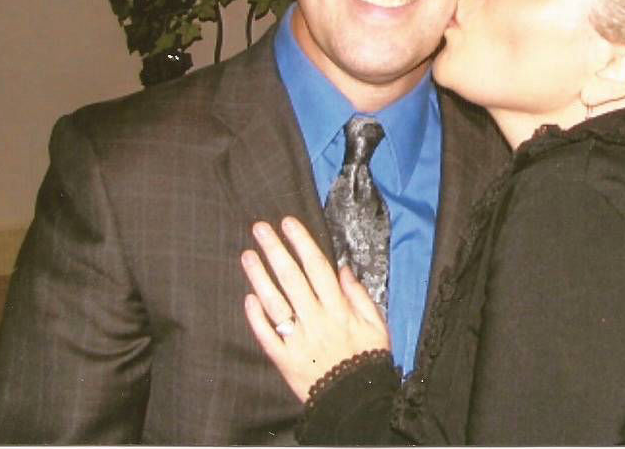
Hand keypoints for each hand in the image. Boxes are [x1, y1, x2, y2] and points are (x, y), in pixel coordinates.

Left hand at [241, 217, 390, 401]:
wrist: (356, 401)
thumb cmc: (368, 359)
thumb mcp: (376, 324)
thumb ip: (359, 295)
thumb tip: (342, 269)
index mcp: (339, 308)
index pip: (317, 267)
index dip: (302, 242)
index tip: (288, 223)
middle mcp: (316, 320)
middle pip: (292, 278)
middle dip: (275, 250)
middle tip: (260, 228)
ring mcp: (298, 339)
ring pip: (275, 303)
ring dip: (259, 277)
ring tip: (247, 255)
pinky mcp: (284, 359)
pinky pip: (267, 335)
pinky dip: (256, 317)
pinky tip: (248, 298)